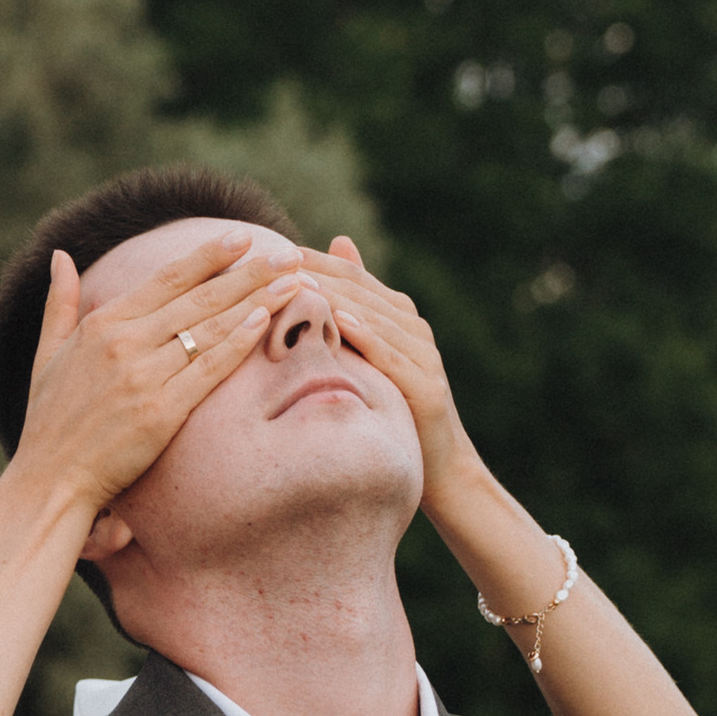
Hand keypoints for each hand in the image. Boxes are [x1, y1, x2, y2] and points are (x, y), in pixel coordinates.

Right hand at [13, 230, 291, 515]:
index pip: (166, 279)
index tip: (242, 237)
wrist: (50, 480)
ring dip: (256, 302)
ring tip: (293, 283)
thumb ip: (59, 303)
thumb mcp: (47, 354)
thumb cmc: (49, 421)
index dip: (209, 257)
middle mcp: (124, 343)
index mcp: (101, 325)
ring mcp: (143, 377)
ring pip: (209, 329)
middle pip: (199, 298)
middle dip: (249, 273)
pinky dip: (237, 344)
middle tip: (287, 254)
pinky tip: (265, 323)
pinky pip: (207, 370)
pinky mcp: (160, 413)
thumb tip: (61, 256)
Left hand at [302, 236, 470, 506]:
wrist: (439, 465)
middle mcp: (414, 328)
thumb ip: (349, 316)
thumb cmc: (392, 409)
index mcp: (398, 317)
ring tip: (303, 283)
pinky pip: (393, 356)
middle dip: (321, 274)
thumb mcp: (364, 362)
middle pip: (361, 292)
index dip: (316, 261)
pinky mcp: (427, 386)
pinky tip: (342, 322)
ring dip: (338, 298)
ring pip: (376, 318)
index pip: (353, 277)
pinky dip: (368, 337)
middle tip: (281, 260)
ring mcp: (424, 355)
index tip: (277, 250)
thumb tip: (333, 251)